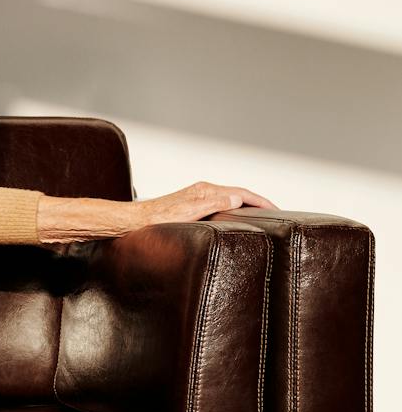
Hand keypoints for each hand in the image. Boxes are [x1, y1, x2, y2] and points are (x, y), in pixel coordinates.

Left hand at [136, 180, 278, 227]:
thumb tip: (237, 197)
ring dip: (246, 205)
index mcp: (206, 190)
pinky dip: (233, 209)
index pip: (242, 192)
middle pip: (238, 193)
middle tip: (274, 213)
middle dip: (257, 202)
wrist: (135, 222)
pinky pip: (220, 205)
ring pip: (229, 198)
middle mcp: (203, 190)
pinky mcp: (192, 205)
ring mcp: (197, 197)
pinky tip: (233, 219)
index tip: (276, 209)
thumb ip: (214, 203)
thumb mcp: (189, 212)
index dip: (261, 201)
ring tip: (260, 216)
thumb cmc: (158, 219)